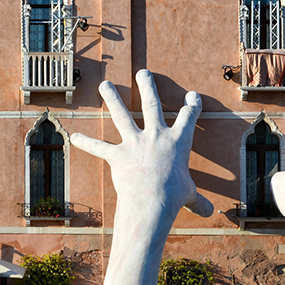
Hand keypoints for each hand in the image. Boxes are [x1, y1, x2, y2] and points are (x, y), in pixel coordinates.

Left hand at [70, 69, 212, 218]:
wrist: (151, 202)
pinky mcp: (117, 156)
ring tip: (104, 84)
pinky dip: (86, 143)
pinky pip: (99, 148)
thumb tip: (209, 212)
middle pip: (151, 105)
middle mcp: (156, 136)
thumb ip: (198, 201)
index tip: (192, 95)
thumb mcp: (189, 196)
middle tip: (142, 73)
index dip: (192, 105)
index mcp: (178, 142)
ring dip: (112, 98)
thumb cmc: (173, 197)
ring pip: (122, 115)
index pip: (188, 118)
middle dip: (147, 86)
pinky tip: (75, 136)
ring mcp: (135, 143)